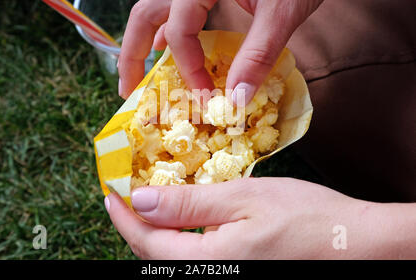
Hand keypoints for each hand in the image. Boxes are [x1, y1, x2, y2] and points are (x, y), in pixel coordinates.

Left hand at [105, 177, 409, 258]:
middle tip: (127, 194)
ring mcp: (226, 277)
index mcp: (208, 263)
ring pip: (174, 260)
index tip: (111, 192)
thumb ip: (189, 203)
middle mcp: (211, 277)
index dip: (124, 217)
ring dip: (157, 232)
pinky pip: (196, 260)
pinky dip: (181, 239)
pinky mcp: (238, 273)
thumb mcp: (243, 199)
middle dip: (136, 226)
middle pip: (156, 256)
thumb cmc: (305, 218)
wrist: (353, 246)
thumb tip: (141, 199)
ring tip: (151, 203)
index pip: (147, 243)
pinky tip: (185, 219)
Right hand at [118, 0, 341, 100]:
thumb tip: (236, 99)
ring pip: (155, 3)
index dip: (189, 69)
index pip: (179, 32)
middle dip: (133, 54)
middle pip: (144, 13)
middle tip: (129, 90)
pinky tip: (167, 42)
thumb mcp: (284, 9)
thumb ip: (258, 55)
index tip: (205, 96)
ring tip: (140, 70)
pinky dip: (167, 25)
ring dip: (144, 39)